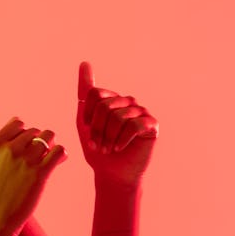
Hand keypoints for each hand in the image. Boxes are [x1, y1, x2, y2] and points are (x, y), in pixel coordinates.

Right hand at [0, 118, 66, 235]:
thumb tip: (21, 131)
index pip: (17, 124)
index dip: (25, 133)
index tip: (27, 144)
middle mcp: (9, 149)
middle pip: (34, 132)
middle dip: (39, 141)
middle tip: (39, 155)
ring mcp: (25, 160)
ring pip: (49, 137)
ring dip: (51, 145)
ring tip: (49, 157)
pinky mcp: (40, 173)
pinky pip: (59, 152)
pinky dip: (61, 154)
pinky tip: (58, 161)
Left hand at [77, 62, 157, 184]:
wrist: (112, 174)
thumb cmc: (98, 150)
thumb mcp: (85, 123)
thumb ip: (85, 95)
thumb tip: (84, 62)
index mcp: (111, 100)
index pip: (94, 92)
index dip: (87, 112)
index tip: (86, 112)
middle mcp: (127, 102)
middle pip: (104, 105)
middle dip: (96, 129)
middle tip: (97, 145)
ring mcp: (141, 112)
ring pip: (117, 115)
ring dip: (107, 137)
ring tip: (107, 149)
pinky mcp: (151, 124)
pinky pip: (132, 125)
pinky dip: (121, 140)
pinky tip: (118, 148)